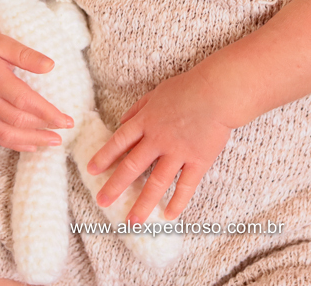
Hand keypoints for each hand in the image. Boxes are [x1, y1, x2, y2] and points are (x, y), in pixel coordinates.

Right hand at [0, 0, 73, 151]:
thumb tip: (51, 66)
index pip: (25, 102)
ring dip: (32, 141)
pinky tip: (31, 146)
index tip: (67, 120)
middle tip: (67, 129)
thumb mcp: (4, 42)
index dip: (47, 113)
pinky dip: (13, 143)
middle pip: (17, 121)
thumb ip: (27, 55)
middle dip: (44, 129)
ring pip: (6, 134)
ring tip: (54, 142)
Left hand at [86, 65, 234, 224]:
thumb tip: (122, 121)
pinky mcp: (198, 160)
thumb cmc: (188, 89)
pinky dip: (178, 202)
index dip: (104, 157)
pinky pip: (186, 185)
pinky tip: (169, 216)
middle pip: (132, 167)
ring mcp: (178, 152)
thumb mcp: (156, 93)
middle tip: (102, 202)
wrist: (219, 92)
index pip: (119, 142)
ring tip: (132, 222)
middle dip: (115, 186)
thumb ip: (138, 108)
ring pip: (156, 183)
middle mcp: (158, 139)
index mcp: (146, 121)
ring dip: (142, 204)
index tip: (91, 171)